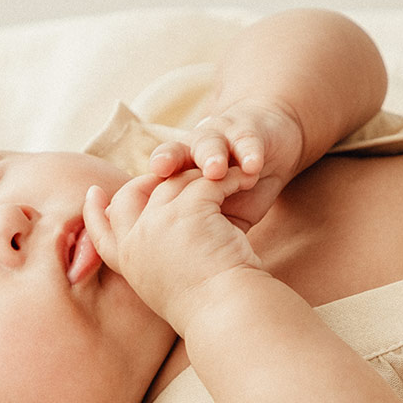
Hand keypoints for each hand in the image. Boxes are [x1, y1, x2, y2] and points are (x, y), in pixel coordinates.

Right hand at [82, 166, 266, 330]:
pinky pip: (205, 181)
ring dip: (200, 176)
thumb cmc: (213, 309)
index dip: (94, 212)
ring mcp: (158, 222)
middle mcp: (137, 241)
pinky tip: (248, 180)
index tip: (94, 192)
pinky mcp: (187, 210)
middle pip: (128, 197)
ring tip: (227, 176)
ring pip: (173, 182)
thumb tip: (162, 249)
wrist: (228, 314)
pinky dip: (230, 178)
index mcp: (131, 263)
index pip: (101, 233)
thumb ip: (158, 264)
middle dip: (147, 179)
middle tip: (171, 168)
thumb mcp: (169, 288)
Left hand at [145, 98, 306, 230]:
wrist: (273, 152)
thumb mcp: (213, 220)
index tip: (129, 202)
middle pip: (172, 152)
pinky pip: (246, 141)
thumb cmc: (238, 193)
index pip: (151, 181)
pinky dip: (249, 153)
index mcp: (176, 176)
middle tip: (160, 169)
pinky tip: (252, 167)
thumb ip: (192, 233)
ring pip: (207, 142)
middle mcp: (192, 152)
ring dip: (209, 155)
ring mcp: (220, 138)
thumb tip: (166, 271)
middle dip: (166, 160)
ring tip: (215, 171)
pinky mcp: (248, 131)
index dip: (139, 189)